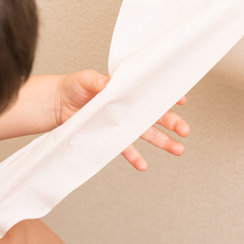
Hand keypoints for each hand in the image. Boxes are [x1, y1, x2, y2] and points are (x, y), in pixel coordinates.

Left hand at [55, 70, 188, 170]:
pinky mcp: (110, 136)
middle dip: (172, 123)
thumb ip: (98, 81)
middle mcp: (127, 107)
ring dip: (163, 142)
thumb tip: (109, 84)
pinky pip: (125, 148)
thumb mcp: (85, 78)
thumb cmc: (73, 86)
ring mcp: (120, 123)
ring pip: (146, 133)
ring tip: (178, 150)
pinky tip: (143, 165)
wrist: (58, 103)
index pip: (150, 91)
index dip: (167, 96)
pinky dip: (134, 157)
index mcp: (125, 89)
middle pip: (155, 115)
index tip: (181, 101)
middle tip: (184, 130)